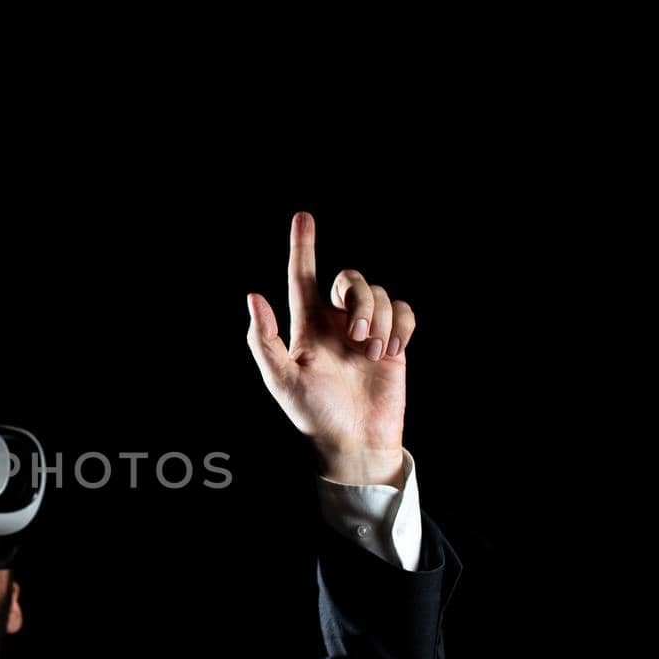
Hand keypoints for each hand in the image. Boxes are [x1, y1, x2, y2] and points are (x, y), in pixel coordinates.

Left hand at [245, 212, 413, 485]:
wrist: (353, 441)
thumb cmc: (313, 414)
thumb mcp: (281, 380)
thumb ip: (265, 339)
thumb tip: (253, 296)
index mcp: (307, 325)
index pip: (304, 276)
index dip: (303, 246)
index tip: (303, 216)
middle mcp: (337, 322)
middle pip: (351, 279)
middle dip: (360, 298)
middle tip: (359, 335)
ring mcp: (367, 331)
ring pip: (381, 294)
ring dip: (381, 319)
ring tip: (375, 353)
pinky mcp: (394, 342)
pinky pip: (405, 311)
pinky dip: (403, 325)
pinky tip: (394, 351)